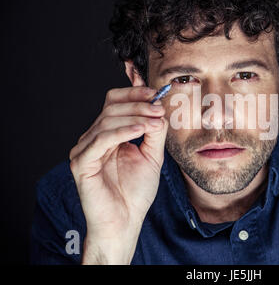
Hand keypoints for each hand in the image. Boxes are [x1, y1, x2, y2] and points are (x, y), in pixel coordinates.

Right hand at [69, 86, 167, 263]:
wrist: (124, 222)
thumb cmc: (135, 193)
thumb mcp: (152, 157)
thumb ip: (154, 133)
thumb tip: (160, 109)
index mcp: (108, 135)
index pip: (115, 103)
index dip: (134, 94)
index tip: (156, 93)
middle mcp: (94, 139)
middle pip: (112, 108)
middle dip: (138, 105)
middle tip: (159, 108)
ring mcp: (85, 150)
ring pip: (107, 121)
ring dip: (135, 117)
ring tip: (155, 121)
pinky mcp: (82, 163)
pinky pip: (100, 140)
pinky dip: (121, 132)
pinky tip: (140, 130)